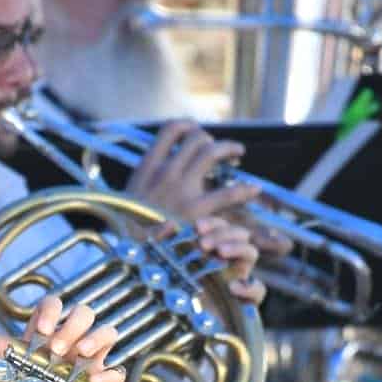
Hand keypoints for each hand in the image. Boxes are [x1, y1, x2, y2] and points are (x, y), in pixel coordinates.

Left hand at [0, 295, 126, 381]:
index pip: (54, 305)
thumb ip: (2, 357)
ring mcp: (94, 357)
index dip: (51, 311)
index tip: (42, 329)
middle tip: (57, 348)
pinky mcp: (106, 380)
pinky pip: (117, 371)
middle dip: (73, 326)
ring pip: (108, 332)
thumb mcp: (10, 370)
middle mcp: (74, 338)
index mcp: (50, 330)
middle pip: (84, 313)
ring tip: (81, 353)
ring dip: (96, 338)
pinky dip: (110, 374)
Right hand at [125, 120, 260, 221]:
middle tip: (220, 150)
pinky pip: (228, 193)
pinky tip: (254, 188)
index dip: (188, 126)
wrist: (130, 255)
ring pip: (210, 152)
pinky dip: (244, 189)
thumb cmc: (129, 232)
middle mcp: (165, 173)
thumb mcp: (128, 200)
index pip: (170, 130)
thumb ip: (144, 183)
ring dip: (228, 148)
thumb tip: (157, 173)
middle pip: (195, 138)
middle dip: (210, 140)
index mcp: (146, 168)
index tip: (195, 133)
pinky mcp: (196, 212)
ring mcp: (181, 190)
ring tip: (237, 154)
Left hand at [161, 217, 263, 305]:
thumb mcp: (155, 266)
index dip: (213, 224)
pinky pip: (258, 291)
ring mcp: (237, 280)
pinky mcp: (243, 303)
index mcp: (211, 252)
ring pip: (251, 254)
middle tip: (205, 244)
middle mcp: (227, 263)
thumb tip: (170, 225)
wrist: (171, 331)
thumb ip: (158, 243)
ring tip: (219, 253)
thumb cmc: (164, 295)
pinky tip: (232, 287)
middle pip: (240, 236)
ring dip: (238, 248)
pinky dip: (249, 286)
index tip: (197, 227)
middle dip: (225, 233)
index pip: (221, 228)